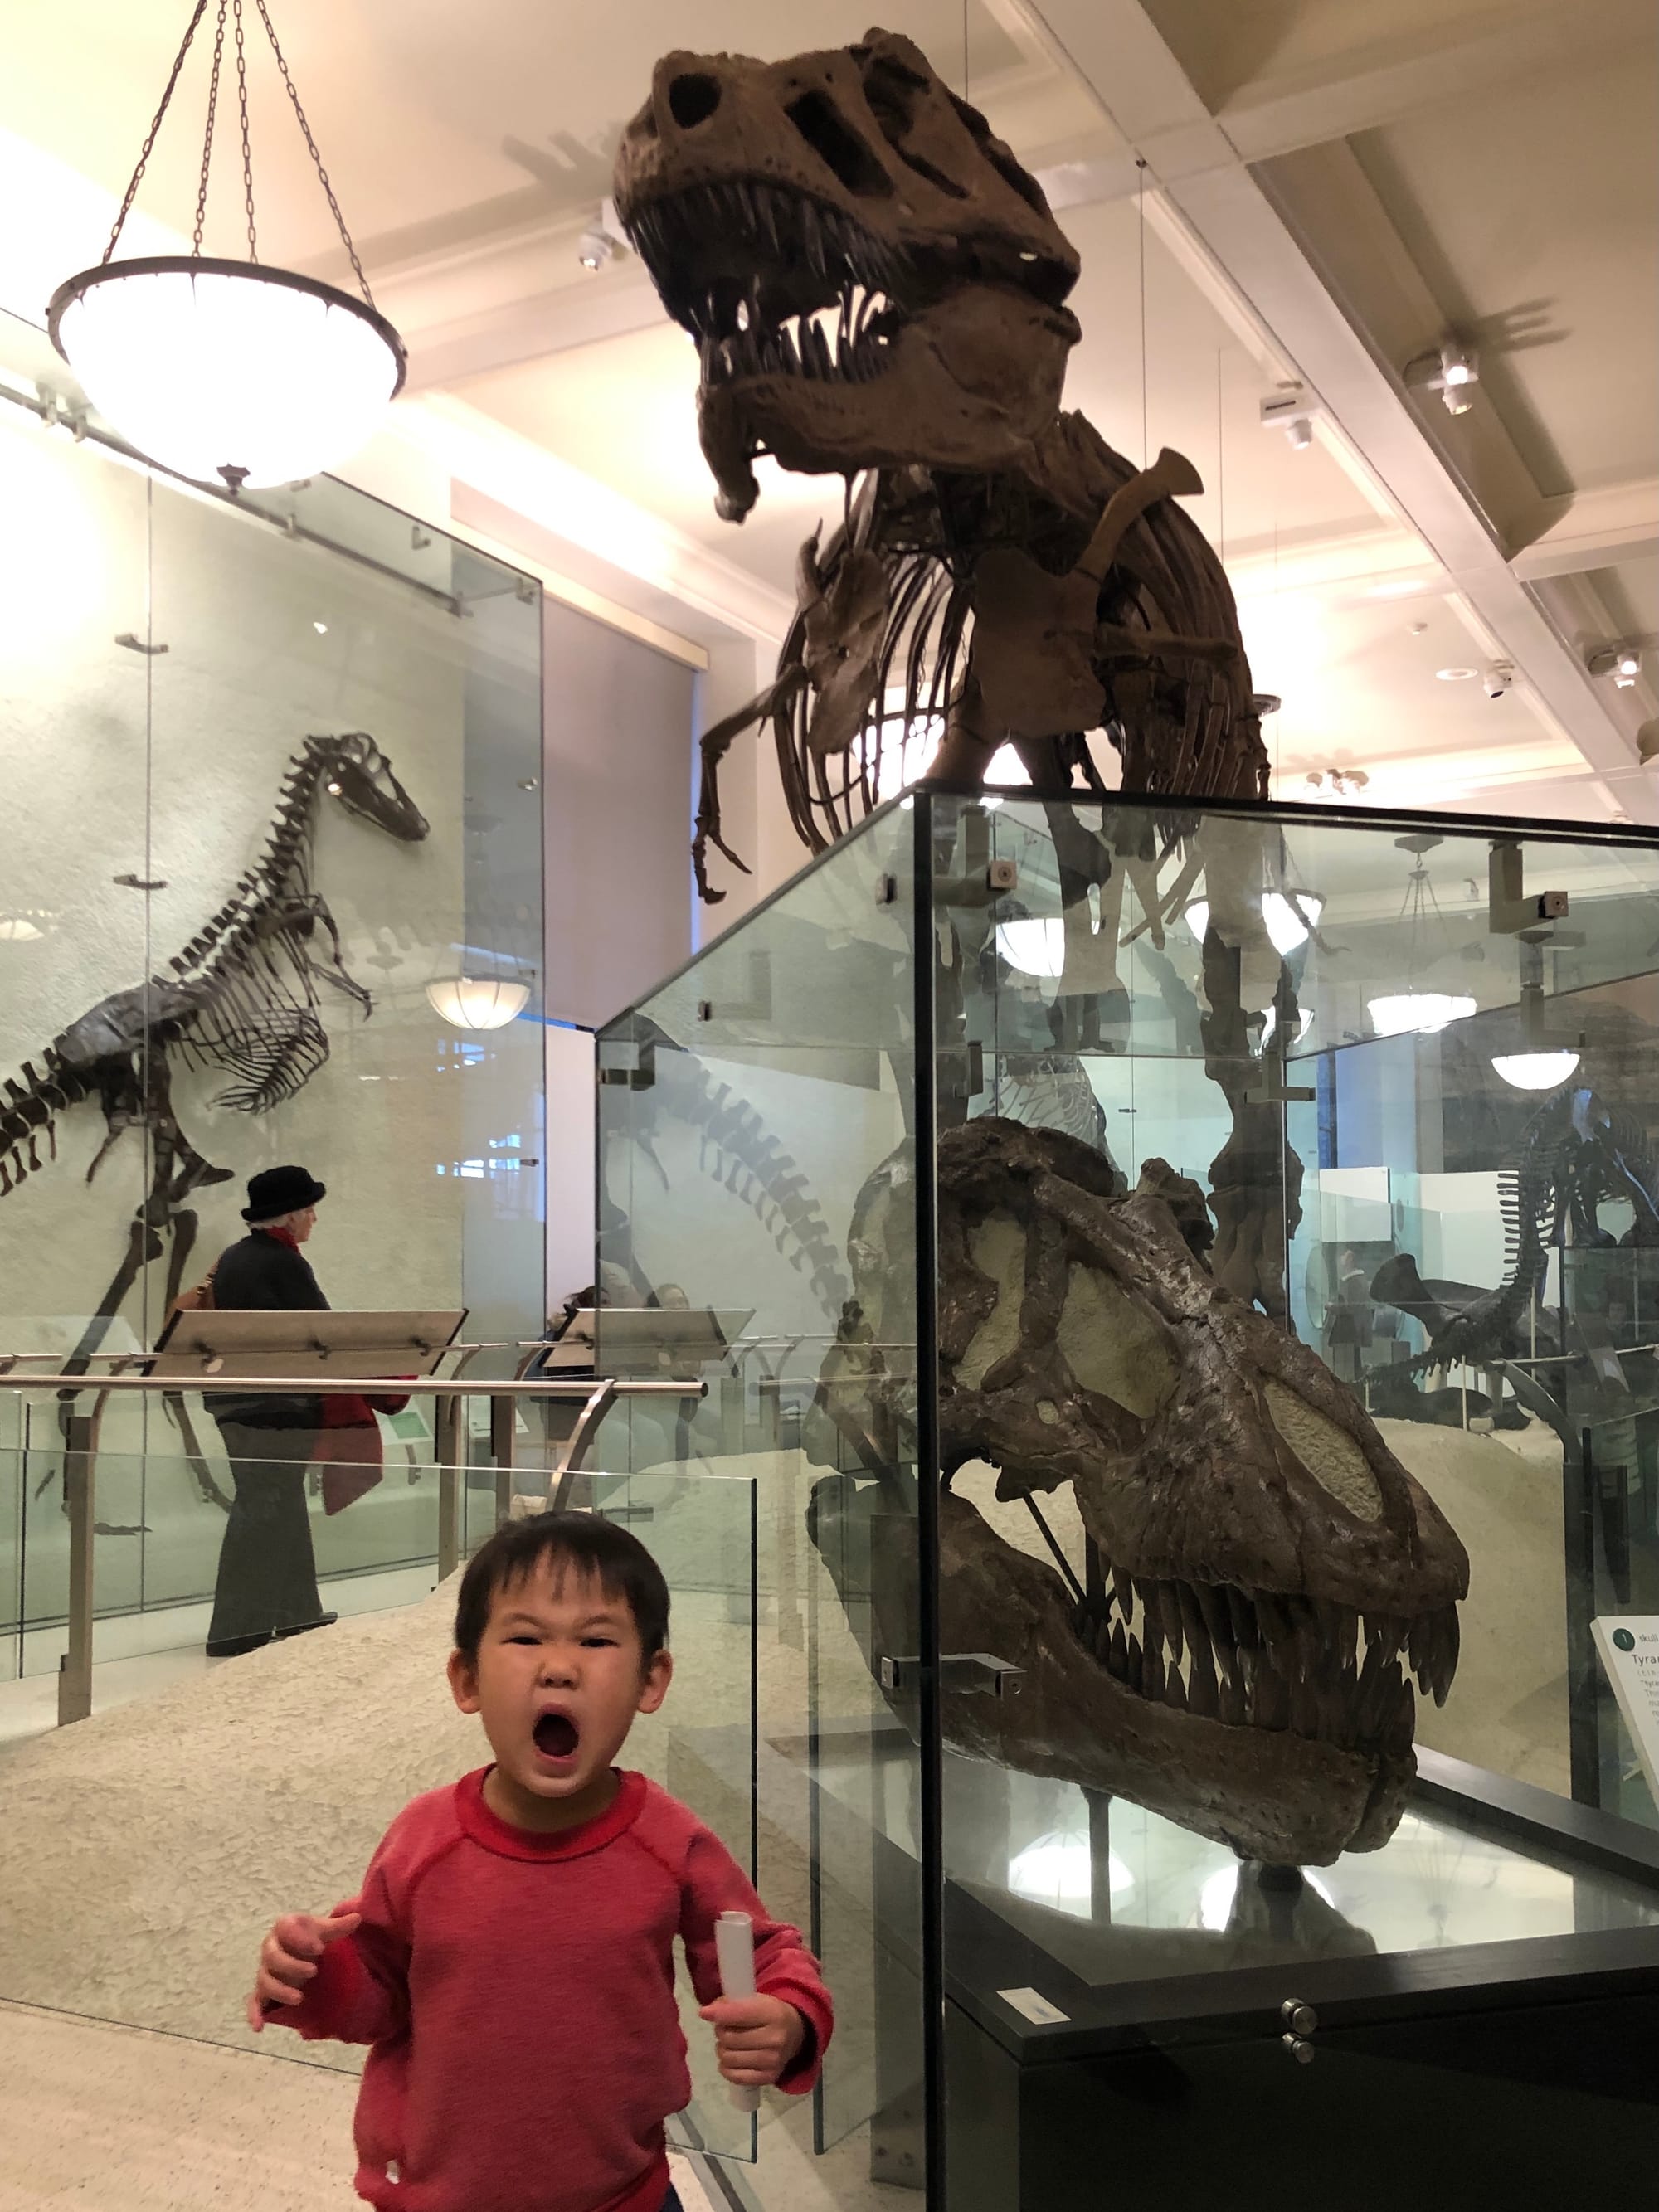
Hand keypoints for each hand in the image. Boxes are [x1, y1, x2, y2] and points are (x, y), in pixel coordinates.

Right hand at [245, 1910, 359, 2031]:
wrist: (302, 1950)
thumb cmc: (311, 1938)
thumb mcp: (324, 1931)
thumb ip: (338, 1926)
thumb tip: (358, 1917)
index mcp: (283, 1928)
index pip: (284, 1928)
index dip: (300, 1939)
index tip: (320, 1948)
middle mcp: (270, 1948)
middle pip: (272, 1956)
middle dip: (292, 1965)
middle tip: (314, 1971)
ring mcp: (265, 1971)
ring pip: (265, 1981)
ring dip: (280, 1991)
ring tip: (299, 1999)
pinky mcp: (263, 1992)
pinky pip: (254, 2003)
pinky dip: (254, 2014)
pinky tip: (259, 2027)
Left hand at [698, 1993, 805, 2089]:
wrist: (796, 2033)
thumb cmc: (770, 2013)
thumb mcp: (756, 1999)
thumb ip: (732, 2003)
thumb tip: (707, 2012)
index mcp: (772, 2014)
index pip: (739, 2014)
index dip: (718, 2014)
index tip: (704, 2013)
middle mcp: (775, 2038)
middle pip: (730, 2039)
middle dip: (720, 2032)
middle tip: (723, 2029)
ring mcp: (773, 2061)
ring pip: (730, 2058)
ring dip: (722, 2050)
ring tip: (727, 2044)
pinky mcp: (769, 2078)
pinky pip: (736, 2077)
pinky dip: (726, 2069)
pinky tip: (729, 2061)